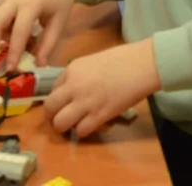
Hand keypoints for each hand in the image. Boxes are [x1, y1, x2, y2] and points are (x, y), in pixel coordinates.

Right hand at [0, 0, 81, 70]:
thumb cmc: (61, 0)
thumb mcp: (59, 23)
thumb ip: (48, 44)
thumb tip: (38, 64)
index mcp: (31, 4)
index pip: (19, 32)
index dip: (14, 52)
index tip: (10, 69)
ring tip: (12, 48)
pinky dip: (3, 28)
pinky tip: (15, 34)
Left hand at [44, 39, 160, 137]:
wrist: (142, 64)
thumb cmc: (123, 59)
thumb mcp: (92, 62)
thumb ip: (79, 76)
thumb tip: (73, 91)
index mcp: (71, 70)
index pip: (52, 90)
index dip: (58, 100)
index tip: (65, 104)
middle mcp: (73, 86)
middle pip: (49, 108)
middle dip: (53, 117)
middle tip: (62, 119)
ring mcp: (85, 102)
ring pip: (60, 124)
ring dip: (65, 127)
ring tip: (74, 125)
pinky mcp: (99, 116)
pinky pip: (80, 131)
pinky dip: (83, 132)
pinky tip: (91, 125)